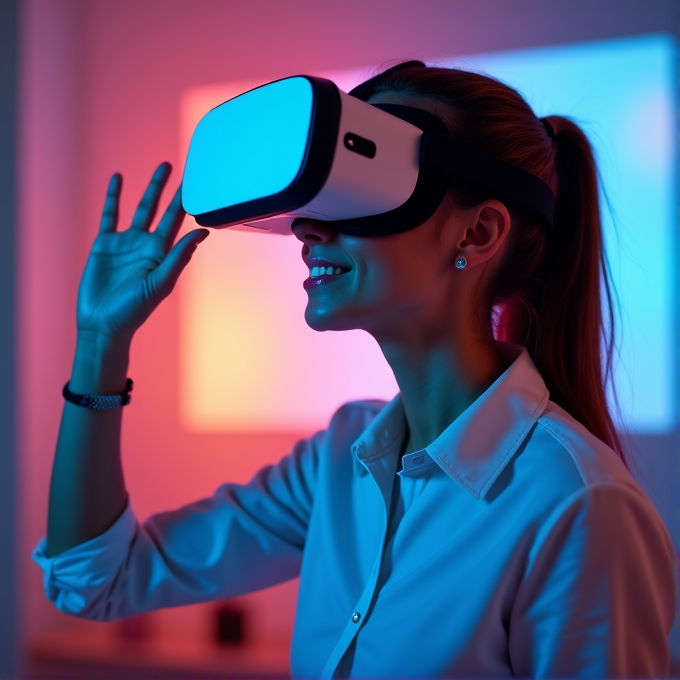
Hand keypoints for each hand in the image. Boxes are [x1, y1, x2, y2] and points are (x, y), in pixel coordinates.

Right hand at [76, 162, 208, 344]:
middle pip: (162, 209)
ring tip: (163, 168)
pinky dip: (114, 197)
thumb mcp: (160, 283)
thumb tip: (203, 233)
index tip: (198, 183)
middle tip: (182, 167)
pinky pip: (110, 215)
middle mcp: (147, 245)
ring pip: (141, 208)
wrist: (102, 323)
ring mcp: (126, 243)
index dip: (186, 201)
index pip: (177, 221)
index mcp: (163, 253)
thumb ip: (179, 256)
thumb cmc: (134, 310)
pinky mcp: (105, 244)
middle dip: (171, 189)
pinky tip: (118, 179)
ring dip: (151, 188)